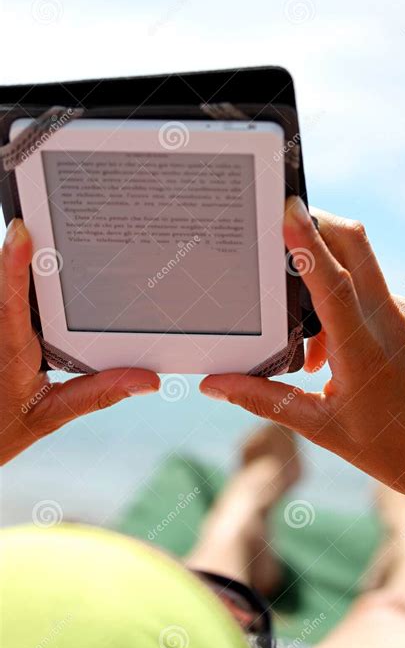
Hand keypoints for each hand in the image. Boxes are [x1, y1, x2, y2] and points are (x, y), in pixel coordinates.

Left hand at [0, 219, 159, 464]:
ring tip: (36, 236)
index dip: (14, 265)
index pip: (10, 305)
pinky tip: (30, 274)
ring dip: (15, 266)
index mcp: (9, 352)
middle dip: (22, 252)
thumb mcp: (50, 416)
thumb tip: (146, 380)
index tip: (21, 230)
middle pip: (3, 282)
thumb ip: (98, 394)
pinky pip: (3, 299)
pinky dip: (12, 282)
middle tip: (43, 218)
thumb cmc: (0, 429)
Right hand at [201, 198, 404, 529]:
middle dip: (319, 225)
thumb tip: (214, 385)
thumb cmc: (392, 450)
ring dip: (327, 283)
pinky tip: (338, 353)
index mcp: (365, 352)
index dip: (308, 243)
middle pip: (356, 245)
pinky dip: (348, 307)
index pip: (335, 283)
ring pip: (361, 270)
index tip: (288, 209)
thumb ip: (265, 400)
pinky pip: (375, 292)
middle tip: (283, 229)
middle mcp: (393, 321)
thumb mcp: (322, 429)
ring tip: (311, 351)